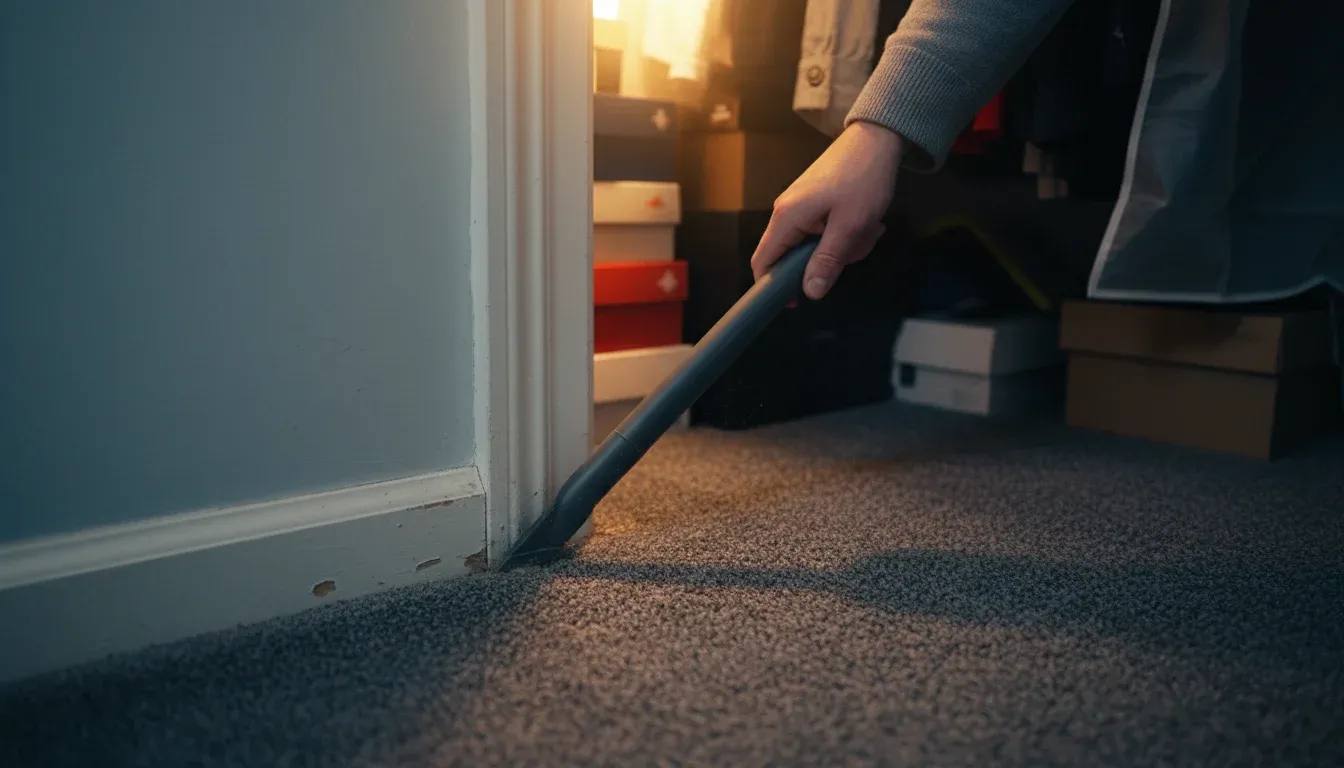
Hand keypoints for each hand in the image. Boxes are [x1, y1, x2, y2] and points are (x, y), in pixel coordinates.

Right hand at [750, 121, 903, 299]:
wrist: (876, 139)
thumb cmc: (863, 178)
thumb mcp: (850, 226)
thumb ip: (827, 261)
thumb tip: (810, 293)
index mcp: (787, 218)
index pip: (763, 262)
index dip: (773, 288)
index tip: (796, 303)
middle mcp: (787, 212)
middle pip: (794, 257)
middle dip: (827, 261)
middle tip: (856, 248)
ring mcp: (801, 206)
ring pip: (815, 245)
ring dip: (844, 246)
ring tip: (868, 229)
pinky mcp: (815, 202)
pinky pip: (825, 230)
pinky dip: (846, 232)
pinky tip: (866, 221)